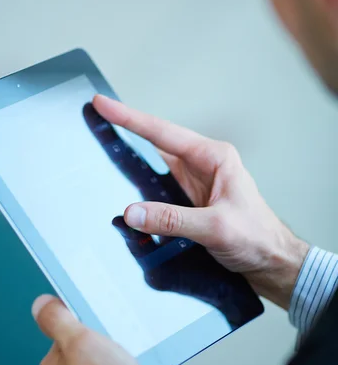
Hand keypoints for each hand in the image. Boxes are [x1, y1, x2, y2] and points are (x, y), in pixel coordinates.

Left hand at [33, 295, 176, 364]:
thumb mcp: (81, 343)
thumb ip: (58, 321)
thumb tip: (41, 304)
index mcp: (58, 364)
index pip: (71, 328)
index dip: (92, 320)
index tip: (107, 319)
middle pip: (101, 344)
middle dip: (125, 342)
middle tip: (134, 344)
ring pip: (123, 363)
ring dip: (144, 362)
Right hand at [84, 102, 262, 328]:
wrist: (271, 261)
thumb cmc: (256, 237)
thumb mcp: (215, 227)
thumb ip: (172, 219)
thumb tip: (132, 212)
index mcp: (213, 157)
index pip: (163, 133)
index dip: (130, 118)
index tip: (103, 103)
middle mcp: (202, 164)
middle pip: (155, 143)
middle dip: (124, 131)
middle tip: (93, 119)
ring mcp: (194, 182)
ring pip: (153, 167)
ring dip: (129, 163)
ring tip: (98, 152)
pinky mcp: (188, 200)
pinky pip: (157, 189)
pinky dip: (139, 189)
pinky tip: (121, 191)